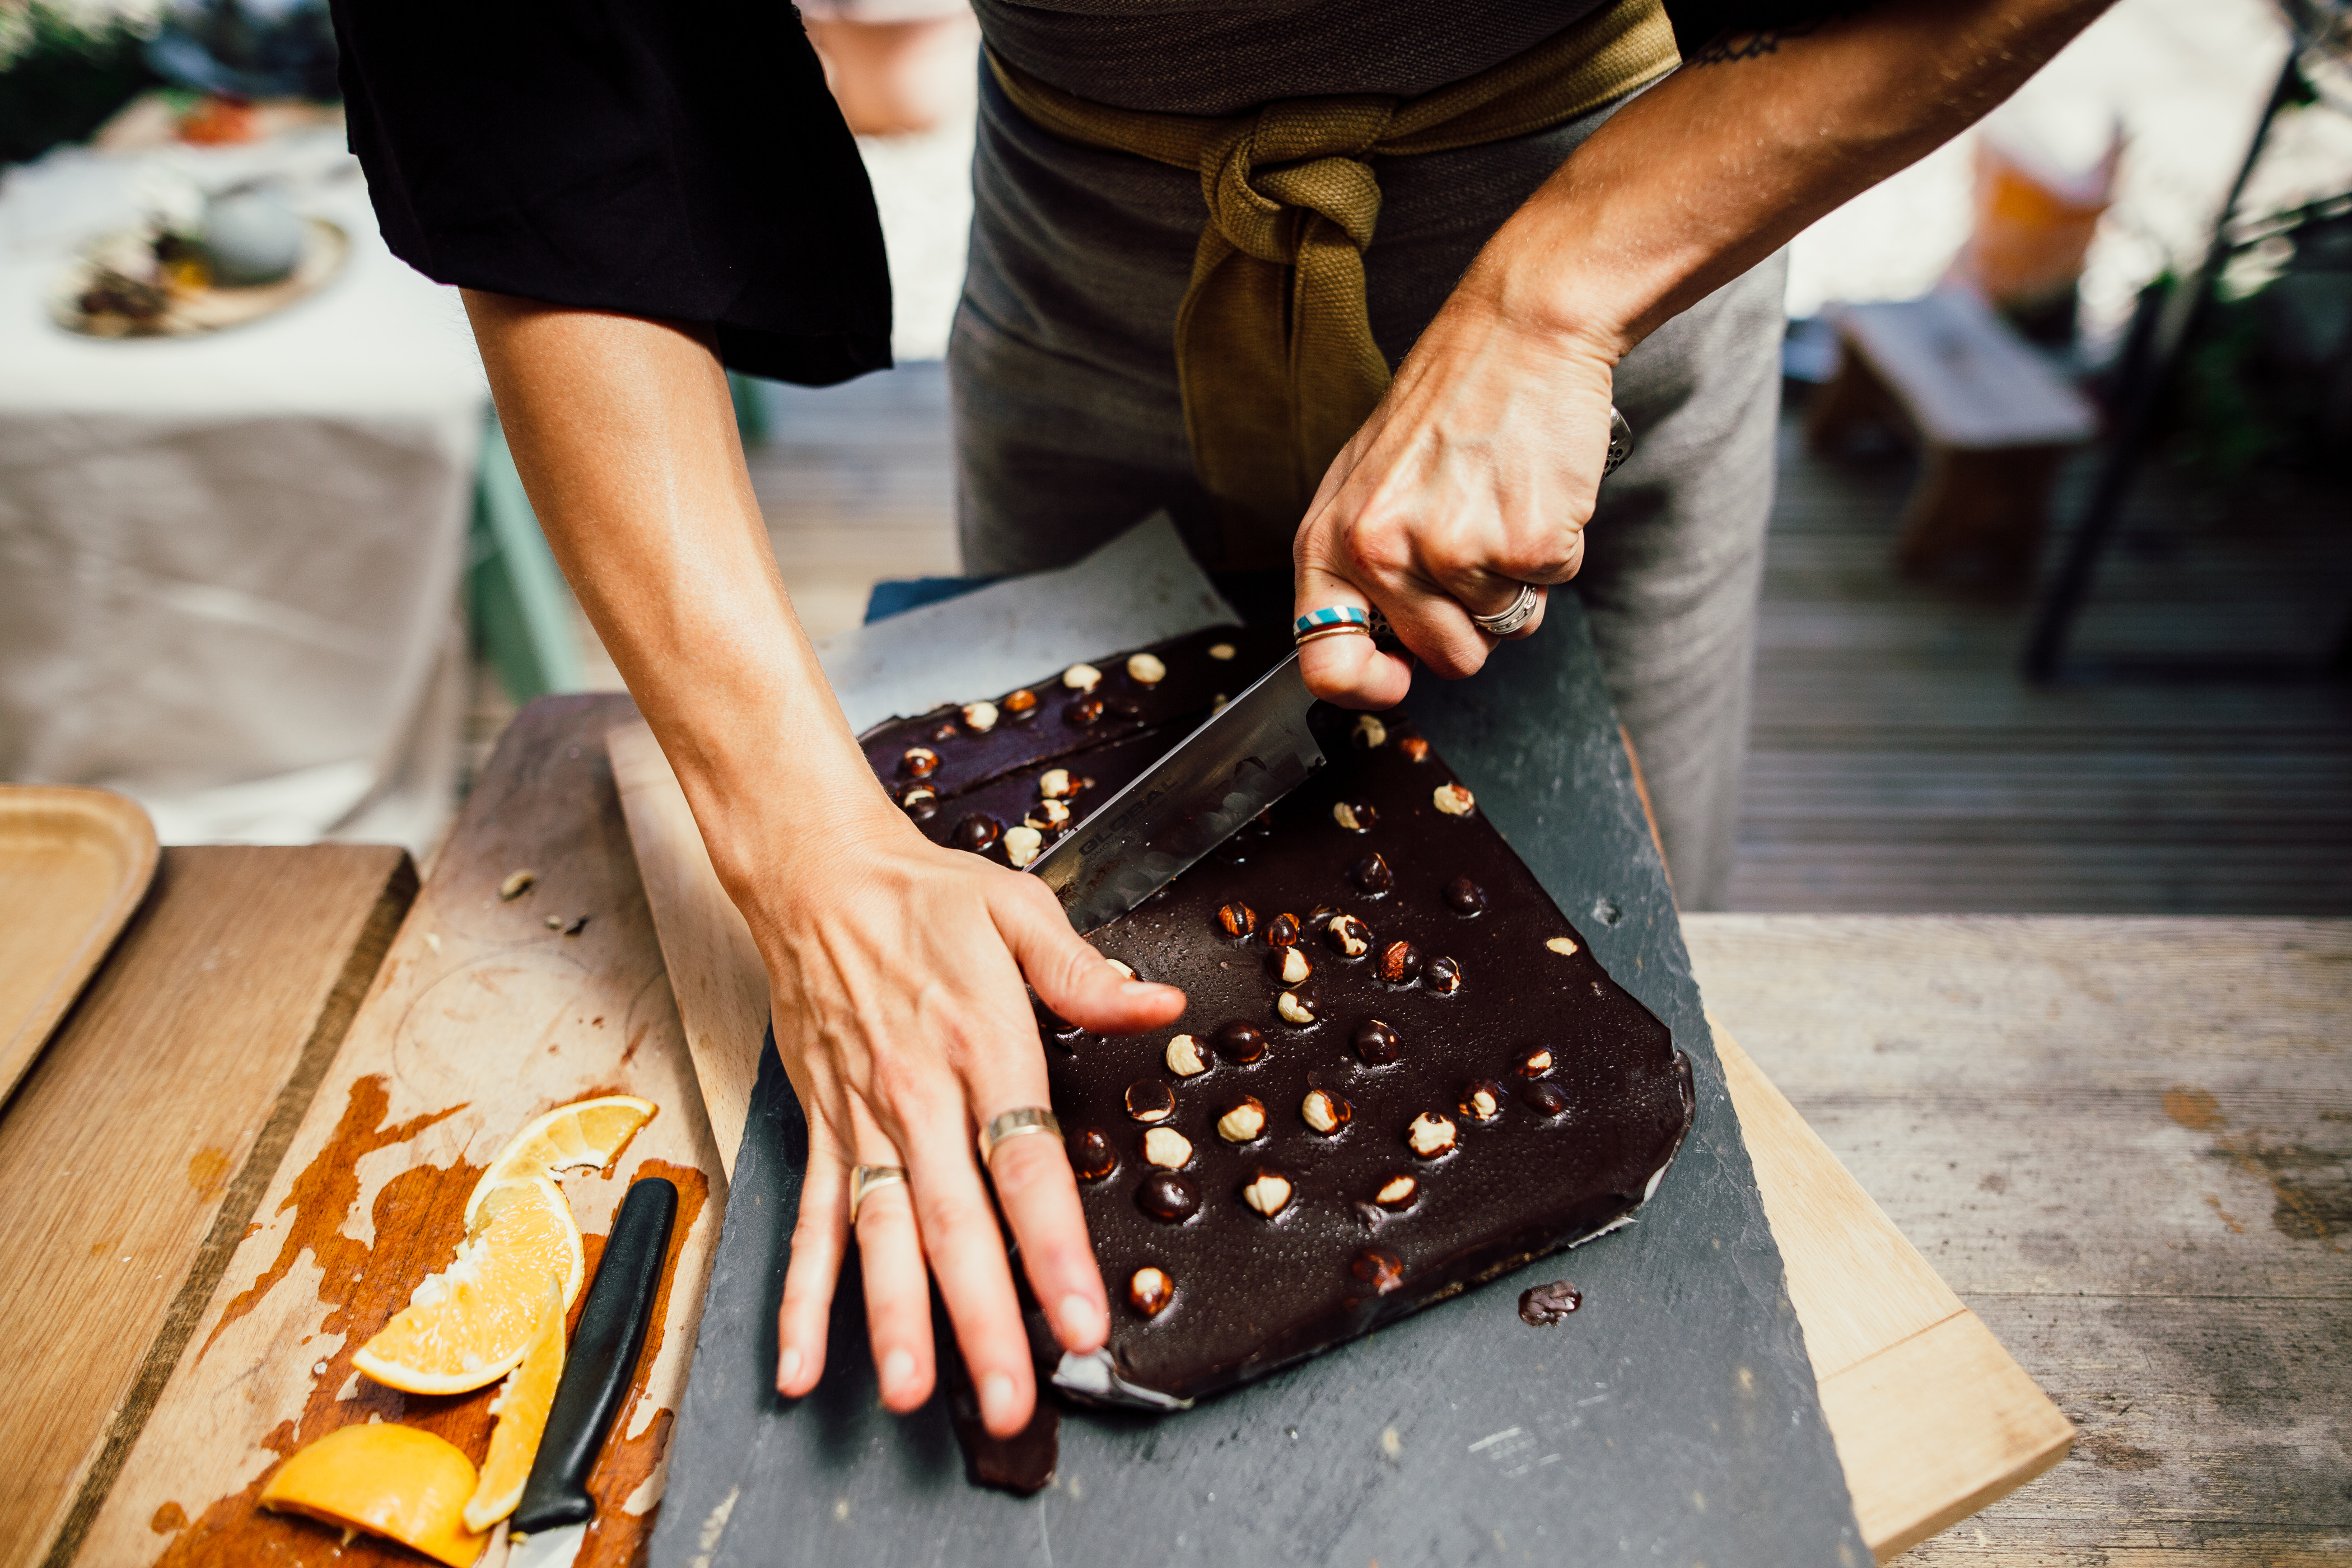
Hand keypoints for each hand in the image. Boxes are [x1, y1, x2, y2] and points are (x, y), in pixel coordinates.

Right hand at [754, 807, 1184, 1435]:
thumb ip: (1086, 974)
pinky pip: (811, 1223)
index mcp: (981, 1044)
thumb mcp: (1018, 910)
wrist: (816, 874)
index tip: (1080, 1320)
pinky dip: (802, 1299)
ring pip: (880, 1237)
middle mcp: (917, 1095)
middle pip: (956, 1224)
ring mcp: (861, 1119)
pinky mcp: (820, 1128)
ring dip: (893, 1320)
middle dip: (983, 1320)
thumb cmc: (925, 895)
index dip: (1052, 1251)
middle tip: (1011, 1399)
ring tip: (911, 1395)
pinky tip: (804, 1365)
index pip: (1025, 1165)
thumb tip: (1161, 1008)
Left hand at [1291, 294, 1621, 708]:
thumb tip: (1382, 652)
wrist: (1518, 331)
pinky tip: (1534, 490)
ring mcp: (1453, 551)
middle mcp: (1381, 553)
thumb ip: (1360, 567)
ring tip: (1501, 502)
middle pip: (1446, 657)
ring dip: (1516, 579)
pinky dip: (1555, 549)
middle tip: (1477, 540)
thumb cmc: (1447, 404)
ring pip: (1505, 627)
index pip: (1326, 662)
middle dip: (1473, 619)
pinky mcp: (1523, 544)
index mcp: (1330, 541)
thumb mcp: (1366, 484)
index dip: (1368, 687)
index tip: (1398, 678)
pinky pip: (1553, 588)